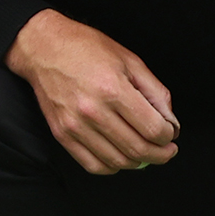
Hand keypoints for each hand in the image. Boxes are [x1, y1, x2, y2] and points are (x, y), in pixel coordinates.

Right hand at [4, 9, 178, 174]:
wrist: (43, 48)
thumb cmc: (87, 49)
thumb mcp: (131, 61)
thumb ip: (156, 93)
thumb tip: (170, 122)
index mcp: (114, 90)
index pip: (153, 129)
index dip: (168, 136)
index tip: (170, 134)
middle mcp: (93, 111)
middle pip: (138, 149)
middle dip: (160, 155)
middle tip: (167, 150)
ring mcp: (75, 126)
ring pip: (117, 161)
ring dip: (139, 163)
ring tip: (147, 153)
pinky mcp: (62, 134)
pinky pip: (93, 165)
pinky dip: (112, 167)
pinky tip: (121, 157)